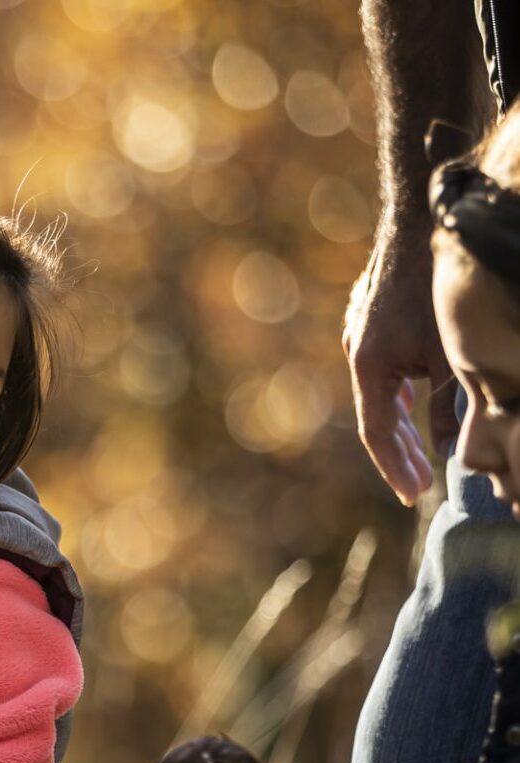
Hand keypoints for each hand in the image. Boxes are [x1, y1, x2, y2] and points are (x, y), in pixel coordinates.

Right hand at [343, 230, 457, 503]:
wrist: (419, 219)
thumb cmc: (435, 283)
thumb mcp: (452, 352)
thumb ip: (452, 403)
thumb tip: (453, 448)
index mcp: (369, 365)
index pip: (377, 434)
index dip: (397, 469)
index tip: (415, 497)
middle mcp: (356, 353)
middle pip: (376, 417)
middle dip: (401, 453)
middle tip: (423, 485)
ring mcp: (361, 334)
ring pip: (380, 391)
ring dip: (402, 421)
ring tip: (424, 451)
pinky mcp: (372, 319)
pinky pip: (384, 367)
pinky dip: (401, 391)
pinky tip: (417, 397)